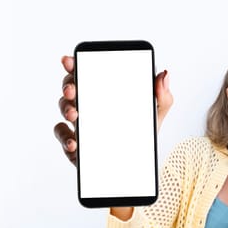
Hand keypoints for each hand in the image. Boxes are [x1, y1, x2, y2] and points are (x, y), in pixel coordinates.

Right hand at [53, 56, 173, 165]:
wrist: (138, 166)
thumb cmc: (142, 136)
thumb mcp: (155, 116)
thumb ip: (162, 97)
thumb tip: (164, 74)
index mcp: (104, 94)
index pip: (87, 73)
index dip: (75, 64)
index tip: (70, 60)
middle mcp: (88, 106)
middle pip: (71, 89)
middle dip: (68, 86)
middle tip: (73, 90)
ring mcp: (79, 125)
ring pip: (65, 109)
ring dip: (66, 109)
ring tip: (75, 115)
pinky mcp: (75, 145)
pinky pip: (63, 138)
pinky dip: (65, 137)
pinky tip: (74, 142)